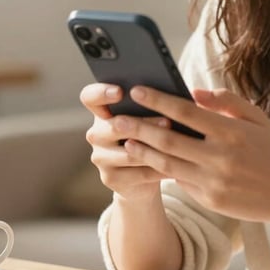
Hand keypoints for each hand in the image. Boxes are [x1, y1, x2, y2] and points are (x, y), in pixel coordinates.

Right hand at [80, 83, 166, 201]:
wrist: (145, 175)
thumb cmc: (150, 135)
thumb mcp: (149, 117)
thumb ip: (151, 105)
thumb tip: (170, 94)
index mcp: (102, 112)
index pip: (90, 97)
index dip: (101, 92)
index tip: (120, 91)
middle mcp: (96, 134)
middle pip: (114, 126)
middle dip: (143, 124)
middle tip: (167, 121)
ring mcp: (100, 157)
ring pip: (129, 153)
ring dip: (154, 148)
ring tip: (177, 144)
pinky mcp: (111, 178)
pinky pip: (138, 173)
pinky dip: (160, 168)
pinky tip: (178, 164)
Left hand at [113, 86, 269, 224]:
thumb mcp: (257, 118)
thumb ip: (226, 101)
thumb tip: (193, 92)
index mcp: (231, 131)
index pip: (186, 112)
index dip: (159, 100)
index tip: (138, 90)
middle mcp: (220, 157)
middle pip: (168, 139)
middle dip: (138, 126)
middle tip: (116, 118)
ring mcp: (213, 182)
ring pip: (167, 164)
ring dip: (142, 151)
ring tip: (125, 141)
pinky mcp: (209, 200)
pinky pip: (180, 181)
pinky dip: (163, 168)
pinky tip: (149, 159)